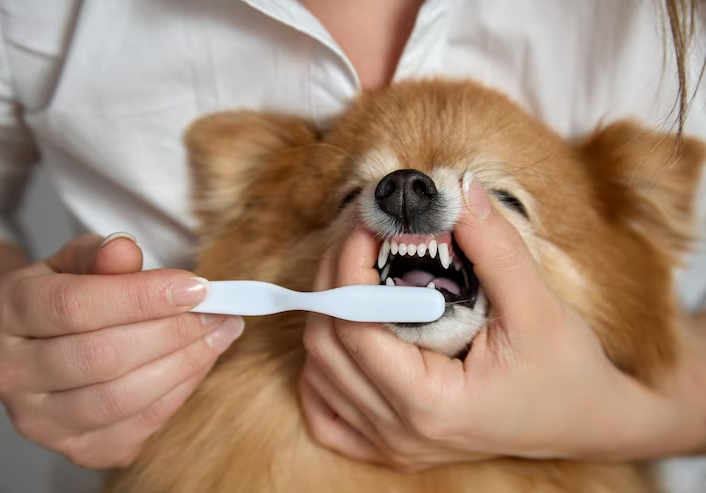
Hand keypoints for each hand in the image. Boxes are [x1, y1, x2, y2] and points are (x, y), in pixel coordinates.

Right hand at [0, 233, 243, 468]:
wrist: (36, 345)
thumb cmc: (62, 296)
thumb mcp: (74, 263)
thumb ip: (100, 256)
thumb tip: (126, 252)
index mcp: (4, 313)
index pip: (75, 307)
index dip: (143, 297)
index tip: (196, 288)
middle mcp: (9, 374)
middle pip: (102, 358)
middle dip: (173, 332)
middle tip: (219, 312)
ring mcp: (39, 420)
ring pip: (122, 398)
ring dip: (185, 363)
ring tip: (220, 332)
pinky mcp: (78, 449)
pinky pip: (140, 425)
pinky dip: (180, 391)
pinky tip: (201, 360)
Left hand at [299, 177, 698, 470]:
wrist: (585, 422)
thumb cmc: (567, 370)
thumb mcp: (538, 306)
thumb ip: (494, 247)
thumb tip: (453, 189)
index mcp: (430, 403)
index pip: (354, 326)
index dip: (349, 265)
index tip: (369, 220)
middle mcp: (400, 431)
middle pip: (326, 345)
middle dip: (334, 278)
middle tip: (361, 234)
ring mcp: (391, 444)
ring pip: (319, 374)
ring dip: (327, 315)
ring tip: (357, 271)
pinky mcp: (392, 445)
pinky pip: (326, 414)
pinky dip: (321, 373)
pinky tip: (343, 339)